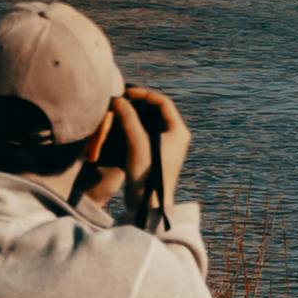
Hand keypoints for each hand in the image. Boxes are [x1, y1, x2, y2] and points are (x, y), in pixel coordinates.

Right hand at [117, 82, 191, 201]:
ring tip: (119, 110)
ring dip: (135, 115)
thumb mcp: (137, 143)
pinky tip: (121, 125)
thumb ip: (129, 119)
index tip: (127, 92)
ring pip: (151, 122)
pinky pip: (146, 133)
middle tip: (122, 99)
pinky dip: (135, 126)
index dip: (145, 94)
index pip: (163, 103)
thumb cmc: (147, 174)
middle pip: (157, 111)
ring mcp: (167, 146)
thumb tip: (119, 100)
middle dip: (139, 104)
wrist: (149, 205)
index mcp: (179, 131)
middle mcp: (176, 136)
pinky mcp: (157, 154)